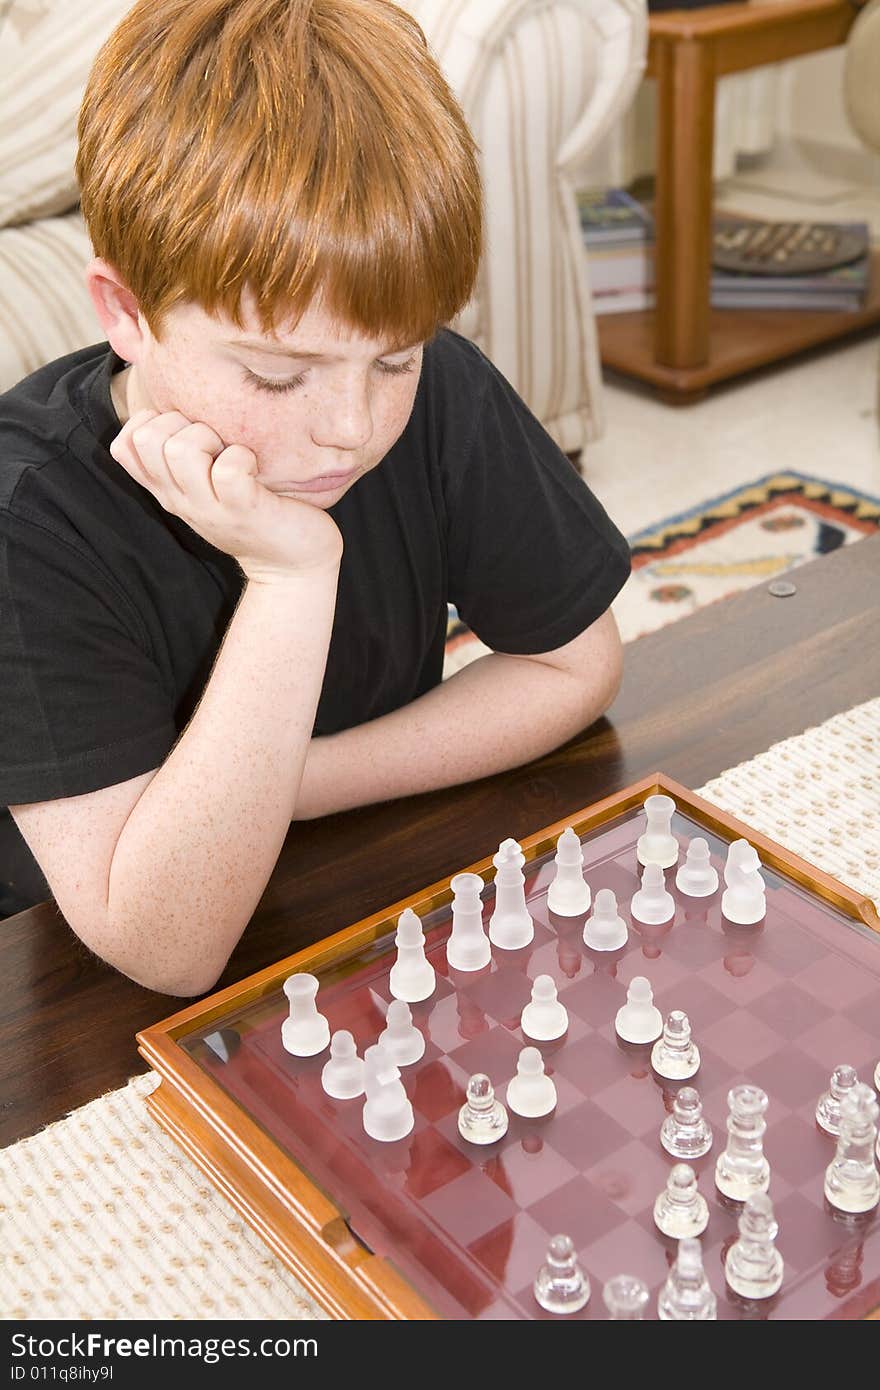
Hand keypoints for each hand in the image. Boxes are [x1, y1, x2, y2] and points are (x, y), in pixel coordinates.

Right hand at [109, 410, 342, 581]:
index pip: (123, 446)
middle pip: (147, 439)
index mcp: (168, 491)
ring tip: (232, 454)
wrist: (292, 567)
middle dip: (181, 423)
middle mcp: (180, 500)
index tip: (183, 431)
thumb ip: (188, 458)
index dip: (148, 422)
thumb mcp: (209, 487)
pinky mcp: (244, 511)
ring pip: (181, 450)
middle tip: (213, 442)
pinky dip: (243, 458)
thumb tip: (178, 406)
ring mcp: (210, 508)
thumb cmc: (255, 513)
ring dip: (209, 438)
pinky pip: (228, 470)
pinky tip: (255, 468)